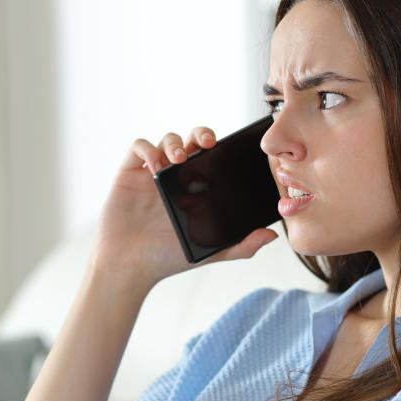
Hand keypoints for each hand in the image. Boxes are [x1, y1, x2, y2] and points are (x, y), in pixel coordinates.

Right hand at [88, 126, 278, 288]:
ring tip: (178, 160)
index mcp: (196, 188)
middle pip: (192, 141)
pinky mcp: (129, 173)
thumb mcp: (210, 252)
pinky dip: (148, 149)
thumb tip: (271, 235)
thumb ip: (241, 246)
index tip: (230, 149)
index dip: (220, 146)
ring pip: (167, 140)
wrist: (130, 266)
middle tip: (208, 143)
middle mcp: (176, 176)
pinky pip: (139, 147)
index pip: (212, 156)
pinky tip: (156, 165)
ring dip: (175, 143)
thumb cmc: (167, 258)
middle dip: (201, 134)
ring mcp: (152, 173)